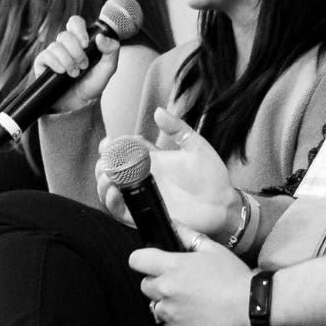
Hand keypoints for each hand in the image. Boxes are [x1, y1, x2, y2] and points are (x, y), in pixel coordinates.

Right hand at [31, 15, 120, 111]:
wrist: (79, 104)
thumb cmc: (92, 84)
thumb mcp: (108, 68)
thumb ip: (111, 51)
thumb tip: (101, 37)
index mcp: (80, 41)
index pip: (75, 23)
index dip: (79, 29)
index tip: (86, 43)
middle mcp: (65, 45)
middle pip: (65, 35)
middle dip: (77, 52)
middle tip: (84, 65)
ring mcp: (53, 54)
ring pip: (56, 46)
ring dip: (68, 61)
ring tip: (74, 74)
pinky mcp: (42, 64)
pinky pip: (45, 55)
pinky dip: (55, 63)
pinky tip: (62, 72)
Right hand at [97, 108, 242, 237]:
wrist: (222, 205)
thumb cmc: (212, 176)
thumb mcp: (196, 146)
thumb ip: (178, 128)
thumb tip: (158, 111)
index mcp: (153, 160)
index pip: (123, 150)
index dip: (113, 145)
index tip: (111, 141)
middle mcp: (143, 178)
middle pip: (112, 170)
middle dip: (104, 162)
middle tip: (107, 159)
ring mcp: (142, 196)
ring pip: (110, 189)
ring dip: (103, 180)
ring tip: (107, 174)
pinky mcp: (144, 214)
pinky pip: (120, 210)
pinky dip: (111, 200)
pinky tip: (113, 190)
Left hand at [130, 224, 254, 325]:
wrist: (249, 306)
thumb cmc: (232, 275)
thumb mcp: (211, 248)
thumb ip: (186, 234)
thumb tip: (171, 222)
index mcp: (172, 266)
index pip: (136, 260)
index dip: (143, 259)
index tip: (152, 262)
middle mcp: (166, 289)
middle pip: (145, 285)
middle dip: (157, 282)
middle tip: (178, 282)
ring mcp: (170, 312)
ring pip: (155, 306)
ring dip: (166, 302)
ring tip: (188, 300)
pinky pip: (166, 325)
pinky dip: (175, 321)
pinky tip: (193, 314)